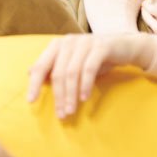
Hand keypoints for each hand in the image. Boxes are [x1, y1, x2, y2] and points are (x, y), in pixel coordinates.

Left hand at [26, 33, 152, 117]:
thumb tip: (30, 73)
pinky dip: (85, 84)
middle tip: (61, 115)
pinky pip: (89, 68)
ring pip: (72, 73)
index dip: (34, 84)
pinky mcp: (101, 46)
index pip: (41, 66)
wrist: (126, 46)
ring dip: (71, 94)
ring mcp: (84, 42)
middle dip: (58, 96)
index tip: (31, 101)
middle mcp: (68, 42)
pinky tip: (84, 98)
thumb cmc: (95, 57)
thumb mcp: (73, 62)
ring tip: (71, 111)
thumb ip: (53, 66)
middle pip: (57, 73)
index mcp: (57, 45)